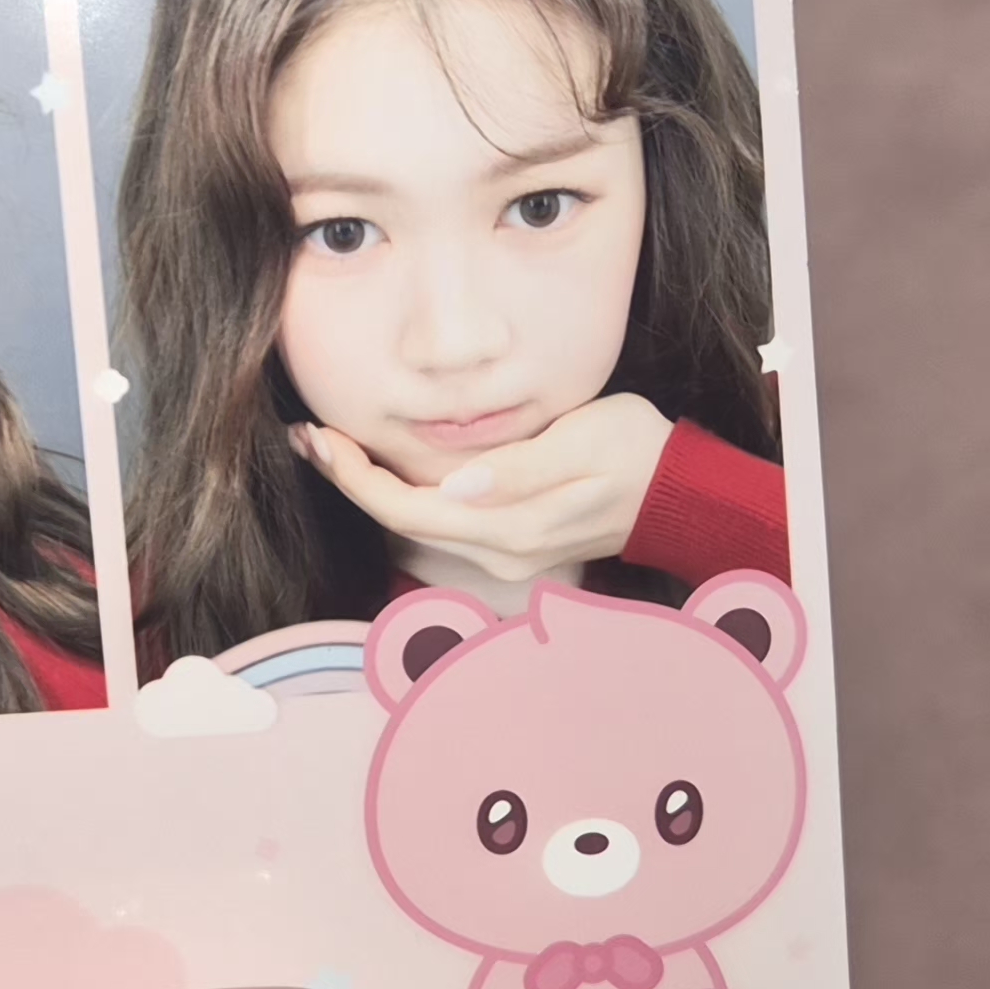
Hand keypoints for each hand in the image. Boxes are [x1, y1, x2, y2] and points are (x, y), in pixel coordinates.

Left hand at [291, 391, 674, 583]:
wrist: (681, 491)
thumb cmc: (637, 452)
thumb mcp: (584, 443)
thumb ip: (518, 469)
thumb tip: (455, 486)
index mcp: (511, 528)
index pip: (407, 509)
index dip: (356, 477)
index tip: (321, 437)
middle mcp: (500, 553)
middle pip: (400, 521)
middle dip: (349, 478)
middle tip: (308, 434)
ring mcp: (505, 554)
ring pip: (416, 523)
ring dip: (370, 486)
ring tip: (330, 445)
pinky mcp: (510, 542)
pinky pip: (439, 521)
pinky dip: (402, 492)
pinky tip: (383, 465)